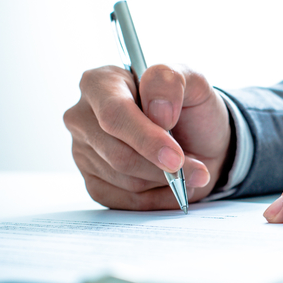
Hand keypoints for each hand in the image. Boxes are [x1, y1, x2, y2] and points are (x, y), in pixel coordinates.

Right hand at [64, 64, 230, 209]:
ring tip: (188, 171)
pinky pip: (124, 201)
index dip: (146, 139)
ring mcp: (84, 152)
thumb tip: (157, 111)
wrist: (199, 138)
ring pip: (125, 180)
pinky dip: (157, 198)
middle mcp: (83, 117)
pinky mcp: (93, 182)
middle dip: (163, 166)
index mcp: (101, 83)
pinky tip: (172, 185)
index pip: (114, 114)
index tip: (175, 157)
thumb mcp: (192, 80)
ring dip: (165, 182)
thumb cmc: (190, 107)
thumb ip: (171, 81)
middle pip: (118, 154)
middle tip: (197, 171)